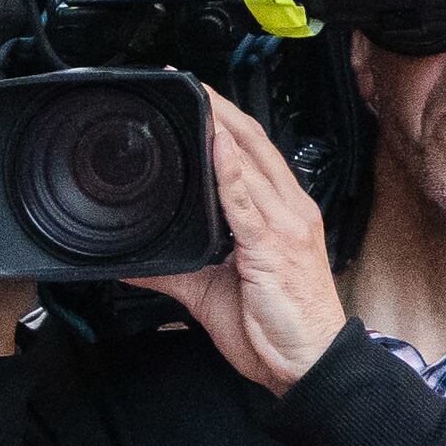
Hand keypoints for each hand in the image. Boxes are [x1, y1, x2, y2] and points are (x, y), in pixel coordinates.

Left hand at [139, 94, 350, 394]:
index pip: (255, 156)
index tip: (200, 99)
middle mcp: (290, 212)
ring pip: (253, 164)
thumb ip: (177, 270)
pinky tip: (217, 147)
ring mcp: (286, 226)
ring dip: (223, 127)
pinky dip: (231, 172)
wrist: (309, 363)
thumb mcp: (213, 291)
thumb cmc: (276, 328)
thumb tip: (136, 264)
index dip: (229, 123)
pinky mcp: (273, 247)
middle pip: (256, 145)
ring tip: (197, 99)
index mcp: (281, 216)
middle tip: (190, 82)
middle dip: (223, 110)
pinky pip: (248, 202)